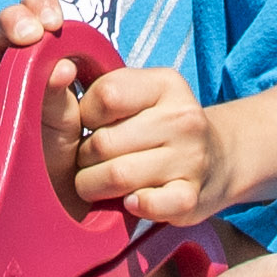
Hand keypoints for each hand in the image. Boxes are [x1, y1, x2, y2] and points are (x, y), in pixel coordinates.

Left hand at [49, 57, 230, 225]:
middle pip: (103, 142)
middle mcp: (183, 118)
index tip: (93, 125)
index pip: (106, 95)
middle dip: (84, 157)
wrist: (220, 161)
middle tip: (93, 161)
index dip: (86, 115)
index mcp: (166, 84)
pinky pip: (149, 205)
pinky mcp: (191, 197)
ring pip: (117, 176)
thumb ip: (100, 86)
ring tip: (102, 182)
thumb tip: (57, 70)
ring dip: (96, 185)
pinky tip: (131, 200)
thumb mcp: (139, 95)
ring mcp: (191, 158)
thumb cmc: (159, 127)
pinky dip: (133, 206)